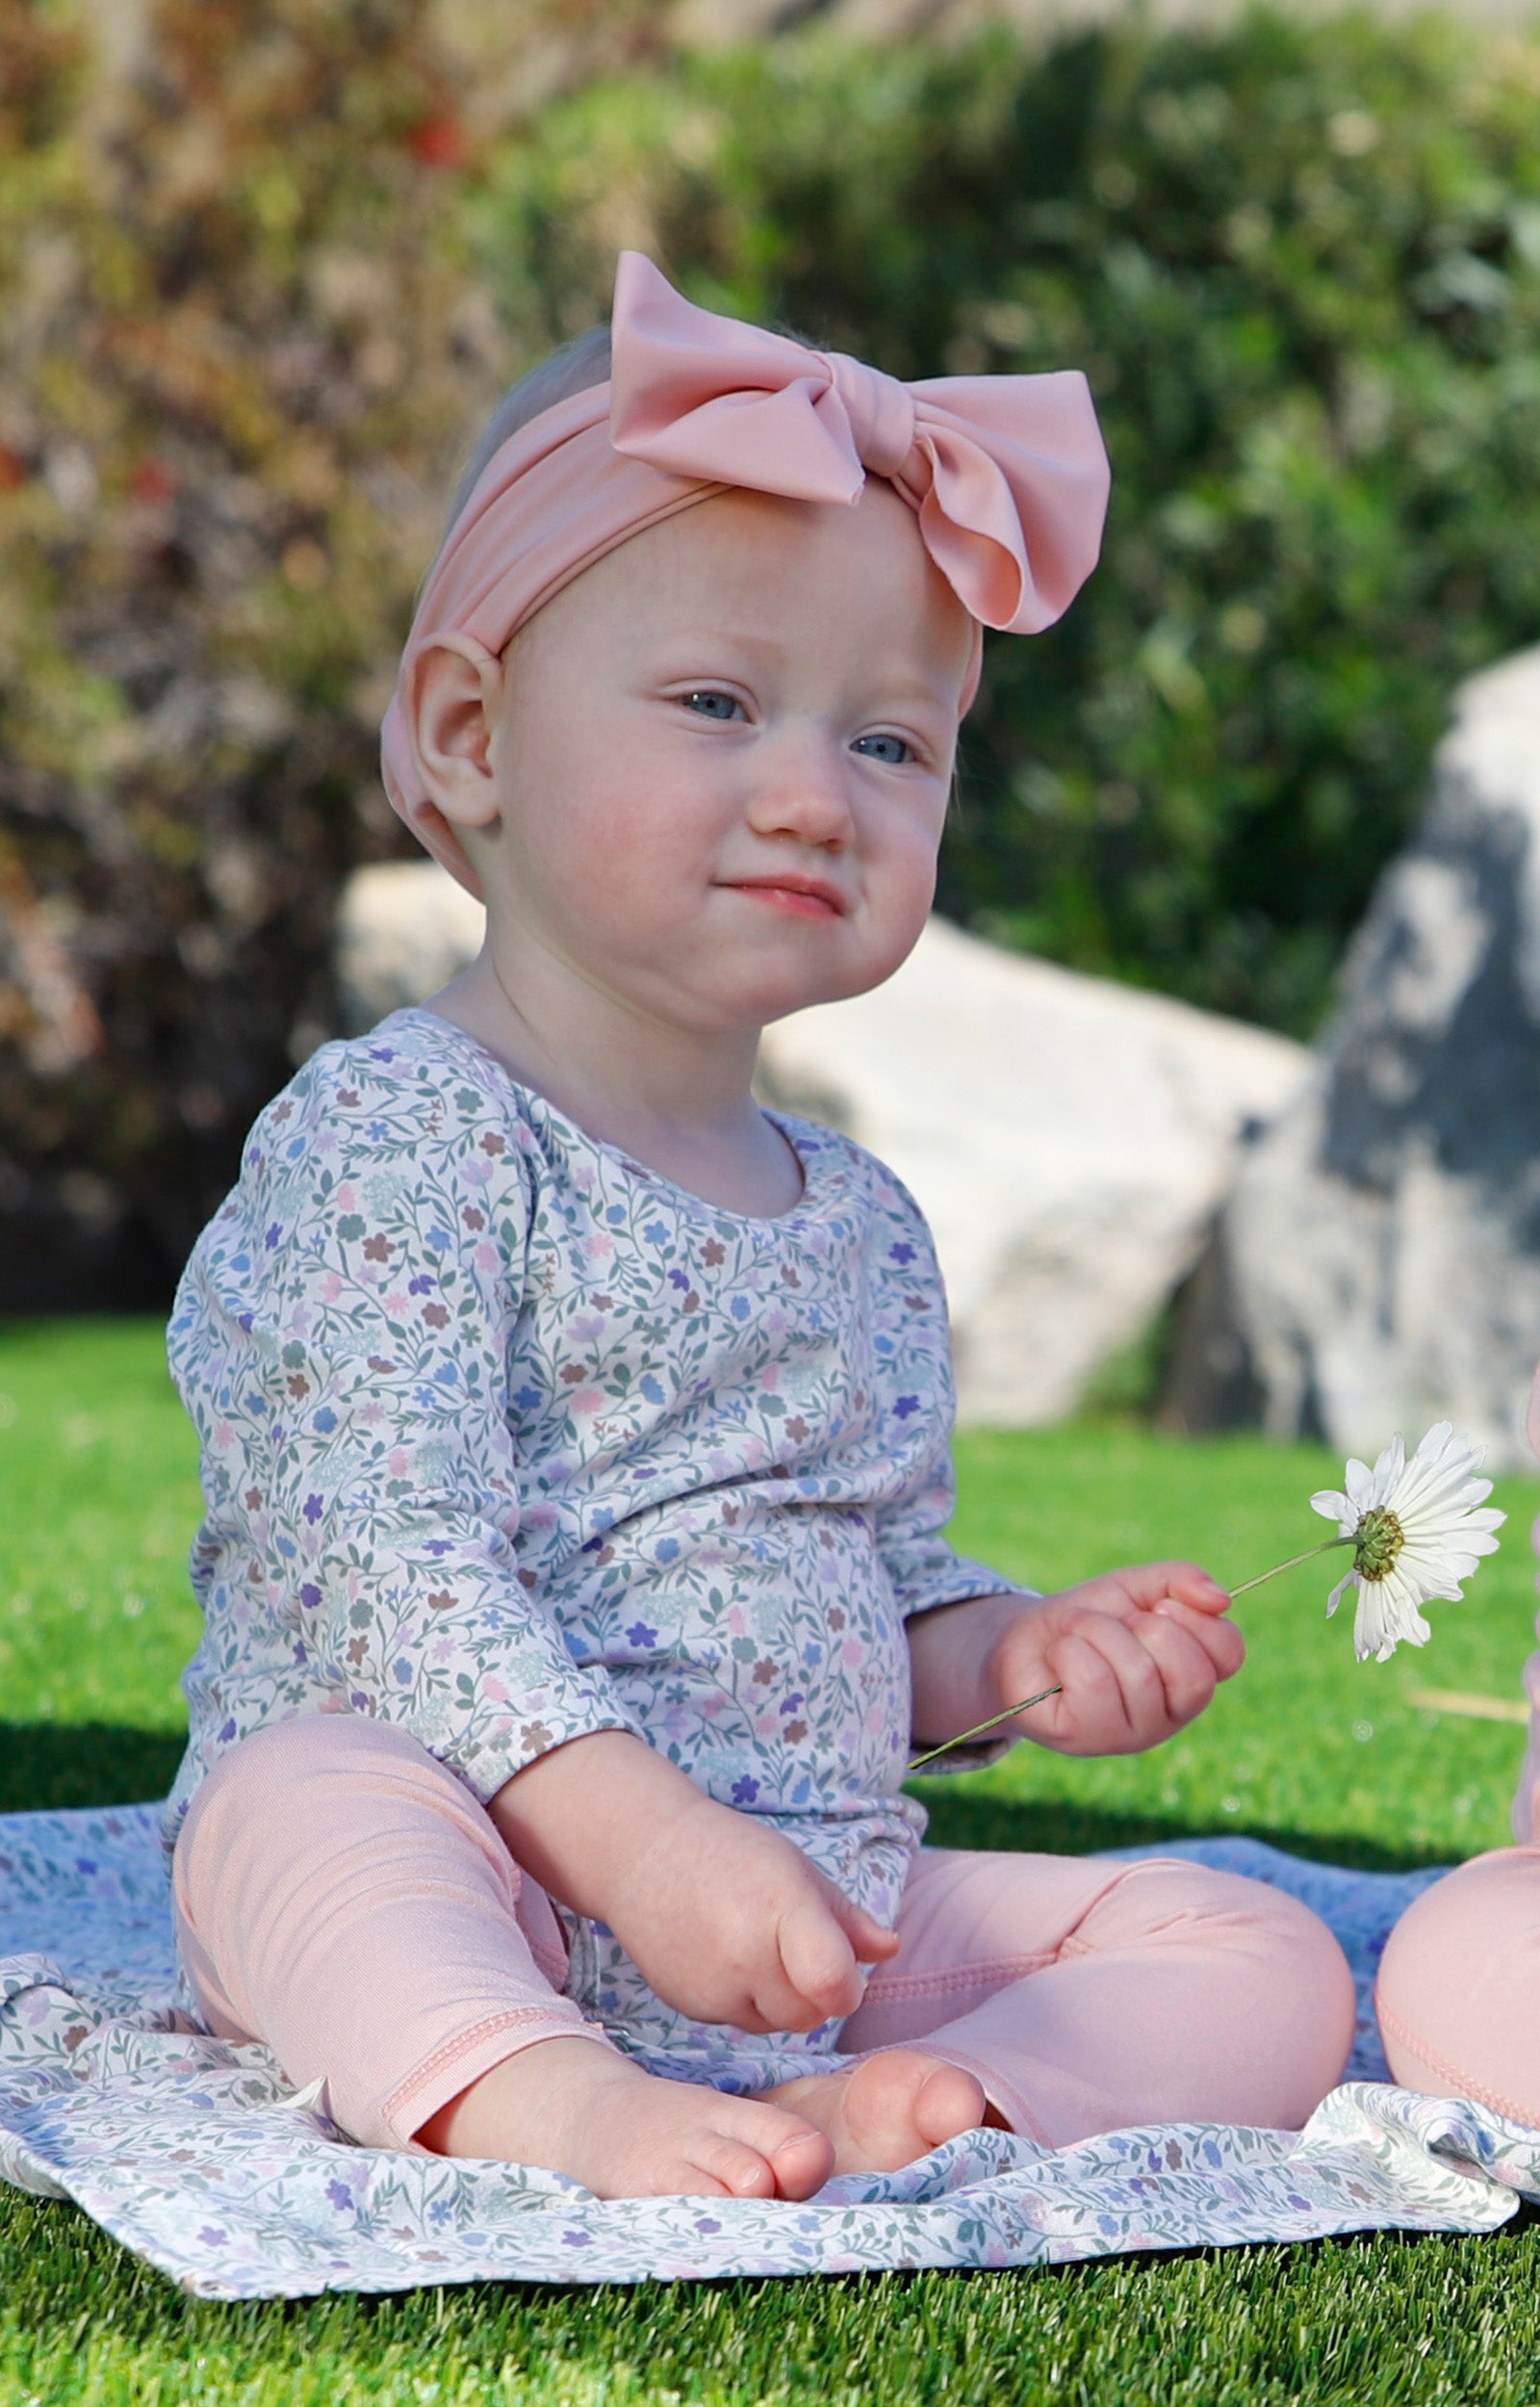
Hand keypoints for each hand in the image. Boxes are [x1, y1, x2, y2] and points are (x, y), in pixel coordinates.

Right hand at [488, 1729, 896, 2033]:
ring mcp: (713, 1984)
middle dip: (814, 1993)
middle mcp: (746, 1952)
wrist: (644, 1854)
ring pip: (775, 2024)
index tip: (840, 1968)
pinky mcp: (687, 2005)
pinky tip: (725, 1957)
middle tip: (795, 1950)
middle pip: (809, 2015)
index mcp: (783, 1907)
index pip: (832, 1982)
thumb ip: (847, 1917)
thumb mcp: (796, 1870)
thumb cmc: (734, 1855)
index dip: (847, 1986)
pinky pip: (738, 2021)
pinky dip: (744, 2000)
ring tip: (757, 1947)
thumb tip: (891, 1949)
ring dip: (780, 1999)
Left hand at [987, 1563, 1240, 1756]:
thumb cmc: (1085, 1619)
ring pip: (1138, 1673)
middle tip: (1117, 1622)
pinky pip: (1094, 1681)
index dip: (1197, 1617)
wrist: (1020, 1640)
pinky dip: (1070, 1649)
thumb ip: (1179, 1581)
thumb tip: (1221, 1598)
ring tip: (1077, 1632)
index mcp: (1189, 1678)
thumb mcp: (1133, 1588)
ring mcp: (1129, 1734)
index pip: (1230, 1653)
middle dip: (1148, 1628)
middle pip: (1193, 1674)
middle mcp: (1168, 1715)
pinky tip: (1059, 1656)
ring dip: (1097, 1630)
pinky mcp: (1085, 1737)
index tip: (1159, 1603)